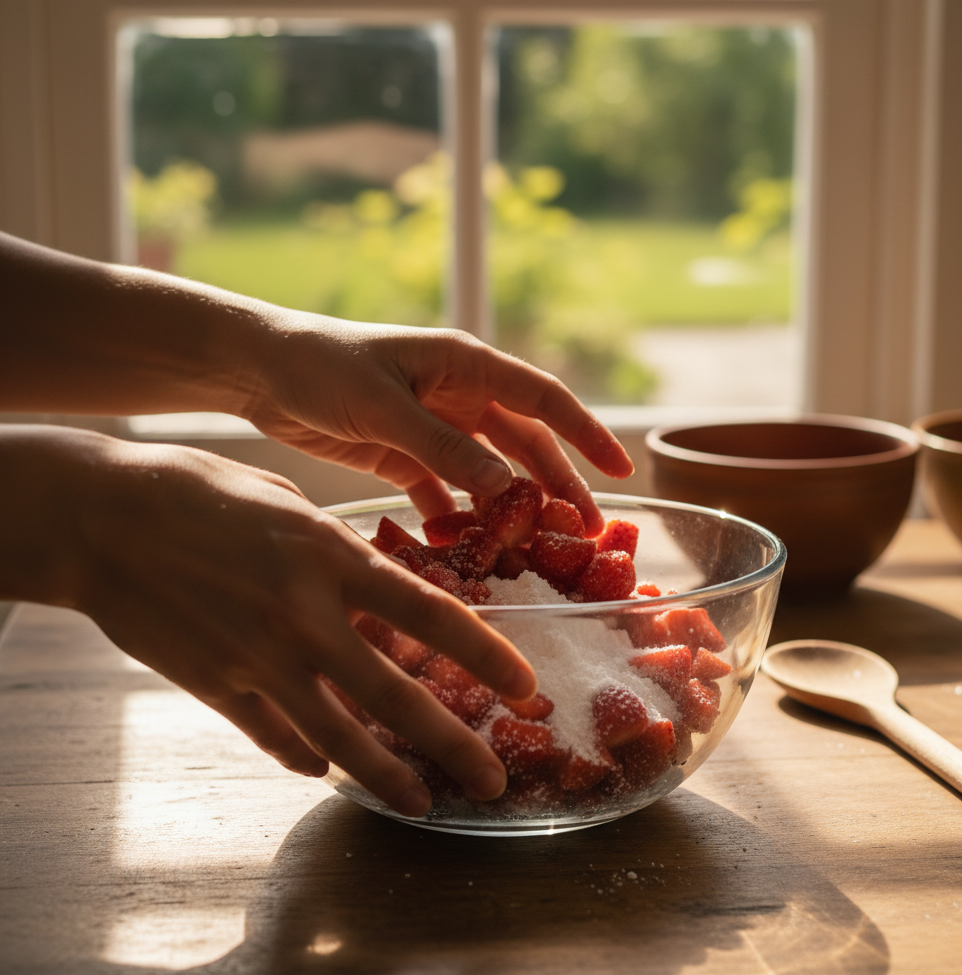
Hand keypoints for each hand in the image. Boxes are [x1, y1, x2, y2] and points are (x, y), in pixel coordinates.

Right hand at [1, 426, 536, 817]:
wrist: (105, 515)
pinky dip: (308, 757)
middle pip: (398, 695)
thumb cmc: (205, 493)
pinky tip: (328, 769)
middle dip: (455, 742)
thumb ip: (342, 558)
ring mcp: (260, 658)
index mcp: (334, 559)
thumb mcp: (292, 507)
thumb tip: (388, 597)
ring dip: (390, 775)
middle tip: (495, 777)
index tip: (524, 685)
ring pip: (340, 737)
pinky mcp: (217, 686)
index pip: (432, 616)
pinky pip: (276, 737)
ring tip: (424, 801)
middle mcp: (307, 616)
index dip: (486, 656)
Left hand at [243, 318, 633, 533]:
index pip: (543, 399)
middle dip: (555, 485)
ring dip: (508, 507)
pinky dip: (452, 517)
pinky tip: (459, 547)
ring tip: (532, 548)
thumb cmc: (321, 366)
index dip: (586, 434)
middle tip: (585, 532)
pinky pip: (441, 490)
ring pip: (486, 472)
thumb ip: (443, 445)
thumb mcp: (385, 406)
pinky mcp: (402, 454)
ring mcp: (432, 426)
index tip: (622, 468)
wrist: (257, 370)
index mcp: (465, 365)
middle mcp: (457, 394)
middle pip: (523, 444)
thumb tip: (504, 485)